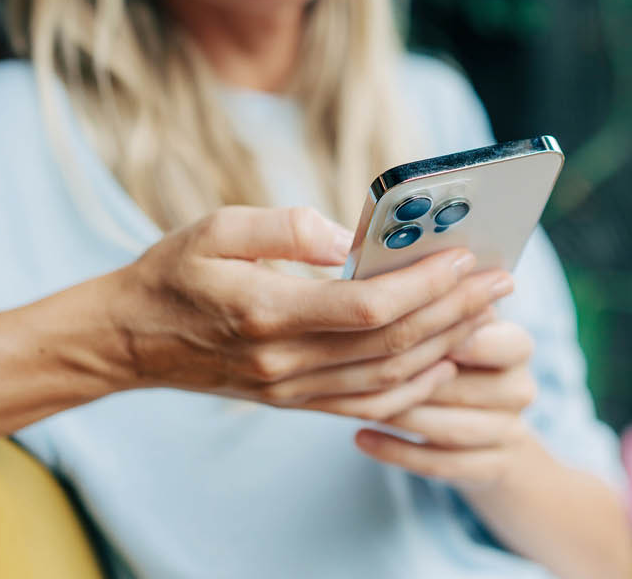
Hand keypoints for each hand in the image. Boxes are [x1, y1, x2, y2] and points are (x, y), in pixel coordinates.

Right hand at [96, 206, 513, 421]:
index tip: (466, 256)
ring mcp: (290, 390)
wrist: (130, 340)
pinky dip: (413, 388)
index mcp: (266, 312)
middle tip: (501, 280)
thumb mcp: (215, 228)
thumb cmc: (171, 274)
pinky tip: (442, 362)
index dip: (425, 285)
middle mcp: (285, 362)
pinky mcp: (293, 402)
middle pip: (392, 345)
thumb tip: (350, 238)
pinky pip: (367, 405)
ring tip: (485, 312)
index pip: (367, 307)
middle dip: (455, 311)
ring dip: (445, 346)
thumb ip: (286, 227)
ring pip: (389, 379)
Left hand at [354, 317, 538, 487]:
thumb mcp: (457, 329)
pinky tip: (361, 438)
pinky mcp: (490, 469)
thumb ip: (437, 309)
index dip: (469, 341)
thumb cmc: (458, 363)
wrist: (493, 437)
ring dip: (403, 417)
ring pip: (452, 429)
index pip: (509, 342)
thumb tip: (392, 282)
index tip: (424, 334)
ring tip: (358, 406)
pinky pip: (442, 464)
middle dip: (415, 383)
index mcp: (516, 346)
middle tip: (365, 374)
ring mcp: (508, 432)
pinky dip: (398, 451)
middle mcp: (519, 389)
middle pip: (467, 388)